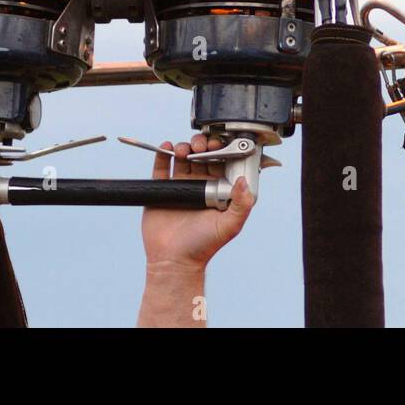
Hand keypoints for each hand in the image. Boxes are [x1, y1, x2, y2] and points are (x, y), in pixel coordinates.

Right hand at [136, 135, 255, 327]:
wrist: (174, 260)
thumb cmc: (203, 246)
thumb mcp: (230, 226)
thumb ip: (242, 205)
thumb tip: (243, 181)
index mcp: (216, 190)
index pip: (220, 162)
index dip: (220, 150)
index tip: (217, 144)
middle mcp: (199, 185)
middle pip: (200, 156)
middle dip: (200, 145)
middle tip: (199, 146)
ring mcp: (180, 186)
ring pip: (181, 157)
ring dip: (183, 147)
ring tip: (183, 150)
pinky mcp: (161, 189)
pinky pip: (161, 167)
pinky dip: (162, 154)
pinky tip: (166, 147)